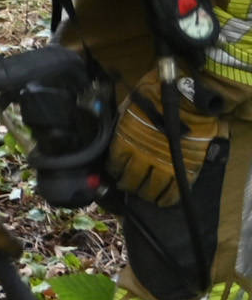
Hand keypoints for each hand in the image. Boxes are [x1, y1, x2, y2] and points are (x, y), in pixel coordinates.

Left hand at [109, 78, 225, 205]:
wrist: (184, 98)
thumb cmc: (154, 97)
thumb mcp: (128, 108)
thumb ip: (122, 126)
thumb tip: (115, 135)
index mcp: (126, 140)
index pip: (115, 163)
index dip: (114, 171)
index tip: (115, 173)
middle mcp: (142, 156)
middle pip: (131, 180)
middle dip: (128, 186)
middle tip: (128, 187)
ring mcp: (163, 165)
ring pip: (151, 189)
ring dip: (147, 195)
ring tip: (146, 196)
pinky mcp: (183, 169)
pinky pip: (173, 191)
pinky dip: (167, 199)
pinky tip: (163, 201)